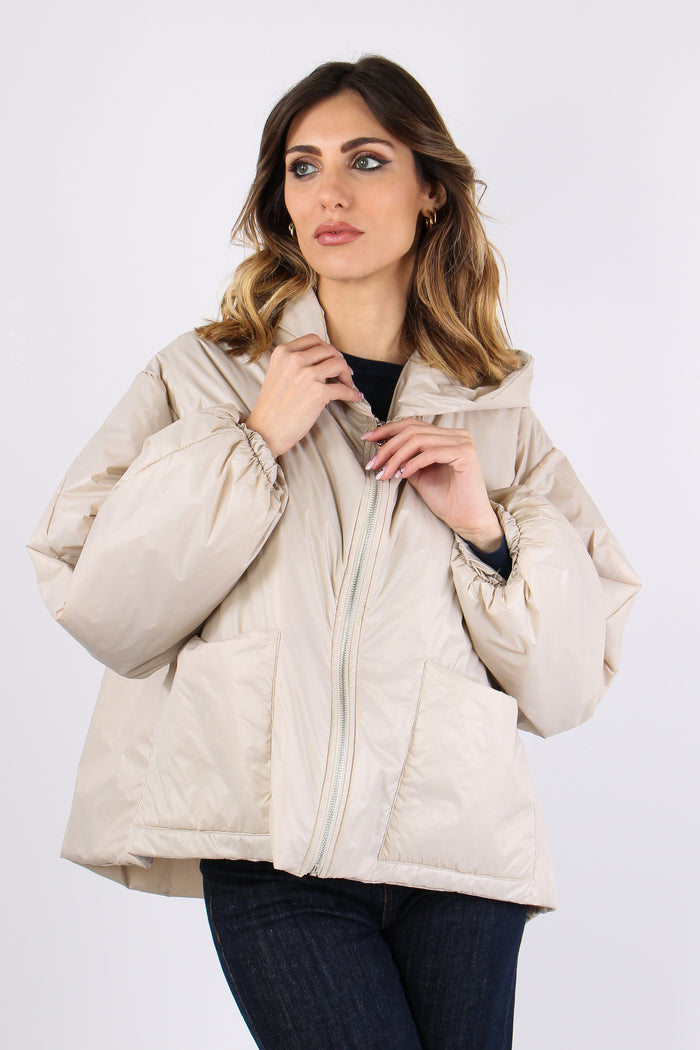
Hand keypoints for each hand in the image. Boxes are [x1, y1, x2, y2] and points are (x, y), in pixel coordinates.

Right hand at [246, 334, 361, 457]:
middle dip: (339, 361)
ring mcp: (307, 375)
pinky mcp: (318, 393)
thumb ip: (294, 362)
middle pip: (329, 350)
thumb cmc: (272, 407)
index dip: (326, 349)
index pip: (313, 340)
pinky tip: (354, 397)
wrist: (265, 431)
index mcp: (283, 352)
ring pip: (339, 364)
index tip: (331, 359)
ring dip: (347, 375)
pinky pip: (343, 389)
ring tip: (347, 385)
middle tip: (343, 374)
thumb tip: (323, 360)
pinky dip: (352, 393)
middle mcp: (294, 359)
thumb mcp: (277, 373)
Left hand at [362, 418, 502, 550]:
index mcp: (445, 436)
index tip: (366, 439)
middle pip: (412, 430)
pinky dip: (412, 463)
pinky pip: (430, 452)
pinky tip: (402, 474)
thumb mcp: (418, 474)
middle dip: (387, 447)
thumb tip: (380, 448)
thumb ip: (405, 458)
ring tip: (384, 473)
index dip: (386, 430)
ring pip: (418, 440)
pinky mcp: (465, 454)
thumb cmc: (446, 499)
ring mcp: (462, 442)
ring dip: (396, 457)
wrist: (467, 520)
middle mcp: (456, 434)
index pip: (411, 424)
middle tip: (373, 464)